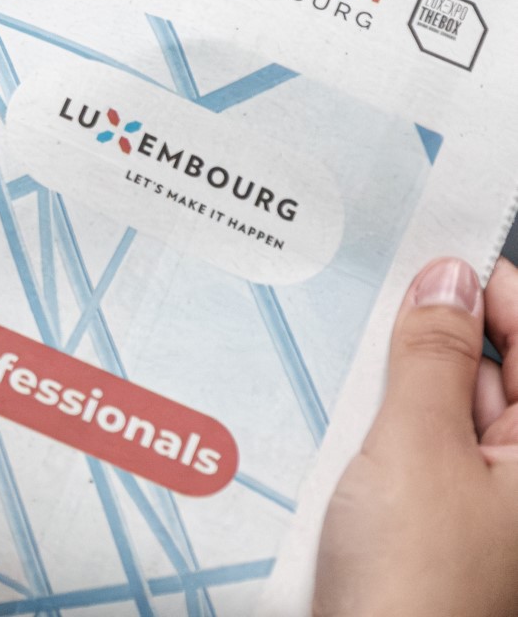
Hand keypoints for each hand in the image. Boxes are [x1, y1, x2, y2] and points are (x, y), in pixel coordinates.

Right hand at [313, 257, 517, 615]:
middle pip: (494, 369)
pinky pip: (418, 449)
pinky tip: (337, 416)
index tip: (427, 248)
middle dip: (433, 331)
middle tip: (364, 297)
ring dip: (398, 381)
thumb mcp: (415, 447)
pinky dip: (381, 425)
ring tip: (342, 363)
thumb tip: (447, 278)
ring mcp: (487, 502)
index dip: (489, 286)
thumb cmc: (414, 584)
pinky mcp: (440, 523)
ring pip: (449, 406)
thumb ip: (431, 355)